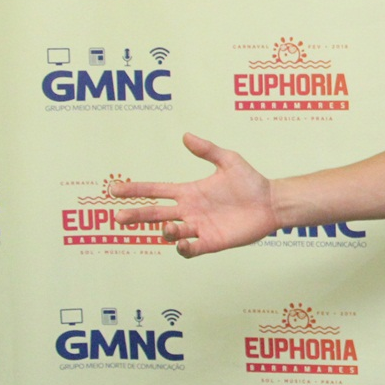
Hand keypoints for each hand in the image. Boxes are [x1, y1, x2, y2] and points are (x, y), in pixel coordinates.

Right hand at [111, 133, 277, 257]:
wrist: (271, 203)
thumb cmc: (250, 181)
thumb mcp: (229, 160)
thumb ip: (207, 150)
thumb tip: (186, 135)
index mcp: (189, 192)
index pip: (156, 191)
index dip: (136, 190)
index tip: (114, 189)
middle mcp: (190, 211)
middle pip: (155, 214)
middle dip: (136, 215)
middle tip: (119, 216)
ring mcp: (199, 227)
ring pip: (172, 232)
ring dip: (165, 230)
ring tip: (167, 226)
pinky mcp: (212, 241)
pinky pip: (192, 248)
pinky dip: (184, 247)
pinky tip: (182, 242)